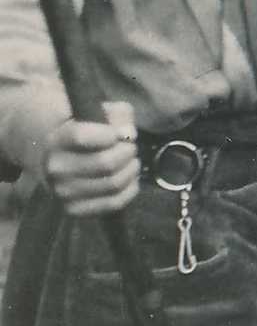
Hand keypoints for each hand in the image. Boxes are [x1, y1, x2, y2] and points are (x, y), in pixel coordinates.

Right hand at [41, 101, 137, 217]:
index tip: (117, 134)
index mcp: (57, 140)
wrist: (66, 163)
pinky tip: (129, 179)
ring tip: (131, 163)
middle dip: (128, 153)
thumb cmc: (91, 135)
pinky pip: (114, 202)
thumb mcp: (102, 115)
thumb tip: (128, 134)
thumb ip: (119, 115)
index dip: (109, 134)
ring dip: (131, 171)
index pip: (82, 137)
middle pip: (105, 163)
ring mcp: (63, 192)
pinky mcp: (74, 210)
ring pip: (113, 183)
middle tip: (130, 149)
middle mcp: (55, 168)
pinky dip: (130, 189)